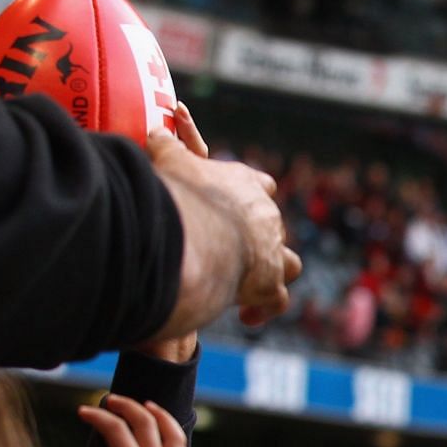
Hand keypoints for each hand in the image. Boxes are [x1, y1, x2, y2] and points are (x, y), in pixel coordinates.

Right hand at [63, 396, 215, 446]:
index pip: (115, 430)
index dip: (98, 417)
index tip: (82, 412)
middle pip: (146, 422)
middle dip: (128, 406)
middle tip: (112, 400)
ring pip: (173, 434)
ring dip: (161, 415)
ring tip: (151, 406)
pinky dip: (178, 444)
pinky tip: (174, 444)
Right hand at [148, 118, 300, 331]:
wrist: (199, 236)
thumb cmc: (183, 196)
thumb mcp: (171, 162)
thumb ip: (165, 147)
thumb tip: (157, 132)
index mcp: (246, 185)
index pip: (259, 184)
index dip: (250, 193)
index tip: (234, 203)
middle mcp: (266, 218)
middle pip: (271, 227)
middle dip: (255, 239)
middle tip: (229, 251)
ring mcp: (272, 252)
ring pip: (289, 263)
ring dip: (273, 271)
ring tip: (251, 283)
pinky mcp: (270, 284)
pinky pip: (277, 300)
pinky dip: (265, 308)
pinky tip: (247, 315)